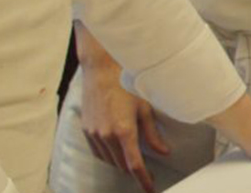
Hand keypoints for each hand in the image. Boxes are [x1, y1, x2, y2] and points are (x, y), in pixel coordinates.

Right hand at [79, 60, 168, 192]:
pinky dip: (109, 155)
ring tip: (133, 155)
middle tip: (147, 168)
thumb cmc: (127, 85)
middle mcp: (106, 136)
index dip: (144, 180)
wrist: (100, 70)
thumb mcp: (145, 108)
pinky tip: (117, 149)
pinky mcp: (86, 130)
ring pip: (110, 161)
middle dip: (135, 169)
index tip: (150, 189)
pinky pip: (98, 153)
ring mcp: (94, 134)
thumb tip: (164, 152)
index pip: (135, 165)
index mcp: (124, 131)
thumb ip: (153, 134)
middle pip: (122, 165)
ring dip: (122, 162)